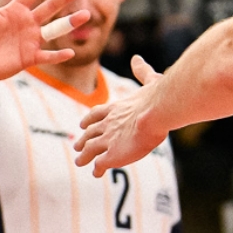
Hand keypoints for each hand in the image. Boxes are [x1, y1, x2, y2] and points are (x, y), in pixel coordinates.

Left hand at [0, 0, 93, 85]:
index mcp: (16, 9)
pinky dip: (58, 55)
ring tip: (85, 15)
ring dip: (69, 23)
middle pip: (49, 7)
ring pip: (54, 30)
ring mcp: (30, 40)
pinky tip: (70, 52)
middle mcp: (27, 22)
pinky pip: (47, 56)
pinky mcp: (29, 57)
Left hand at [72, 53, 170, 174]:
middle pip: (90, 133)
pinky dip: (96, 169)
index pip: (96, 114)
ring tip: (80, 162)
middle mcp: (107, 124)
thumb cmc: (156, 97)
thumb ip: (142, 71)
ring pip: (90, 150)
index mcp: (115, 108)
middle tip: (76, 145)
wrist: (155, 112)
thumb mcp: (149, 81)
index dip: (88, 120)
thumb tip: (137, 58)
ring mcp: (107, 140)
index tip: (82, 124)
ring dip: (84, 156)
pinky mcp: (111, 155)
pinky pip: (100, 164)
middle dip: (83, 139)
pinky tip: (96, 173)